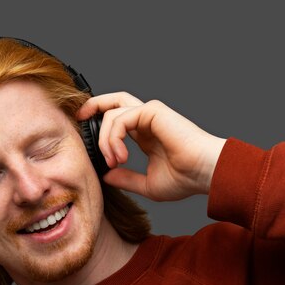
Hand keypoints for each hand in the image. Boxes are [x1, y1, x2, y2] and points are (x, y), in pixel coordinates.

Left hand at [77, 92, 226, 200]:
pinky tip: (121, 156)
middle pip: (114, 101)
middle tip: (78, 119)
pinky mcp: (152, 111)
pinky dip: (113, 137)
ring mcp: (150, 113)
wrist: (205, 174)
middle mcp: (147, 120)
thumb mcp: (147, 184)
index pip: (117, 119)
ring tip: (114, 161)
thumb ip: (126, 178)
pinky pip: (120, 118)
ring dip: (104, 139)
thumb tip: (106, 176)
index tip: (86, 137)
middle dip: (92, 105)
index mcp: (146, 134)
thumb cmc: (186, 179)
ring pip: (112, 113)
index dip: (99, 122)